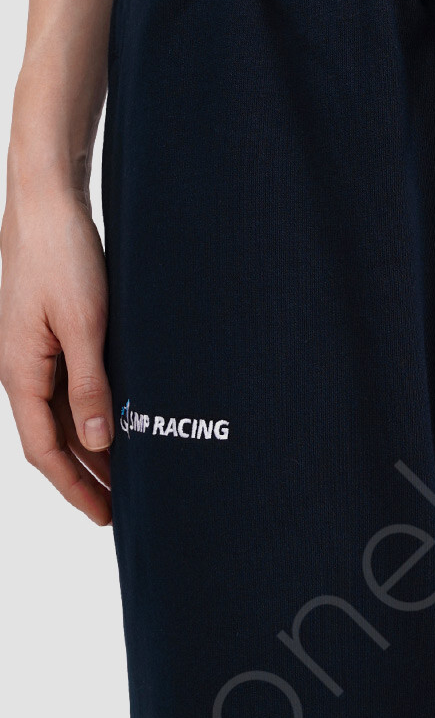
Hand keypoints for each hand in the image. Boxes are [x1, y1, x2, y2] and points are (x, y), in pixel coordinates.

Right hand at [0, 162, 113, 525]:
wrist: (48, 201)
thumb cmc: (63, 255)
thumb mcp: (84, 325)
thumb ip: (91, 386)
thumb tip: (98, 443)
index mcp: (21, 373)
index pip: (44, 450)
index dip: (76, 487)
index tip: (106, 516)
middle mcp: (24, 370)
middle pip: (55, 440)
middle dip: (88, 477)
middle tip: (125, 510)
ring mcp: (36, 354)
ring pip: (64, 417)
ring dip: (94, 448)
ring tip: (129, 477)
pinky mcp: (54, 336)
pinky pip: (71, 389)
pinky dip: (95, 414)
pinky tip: (122, 424)